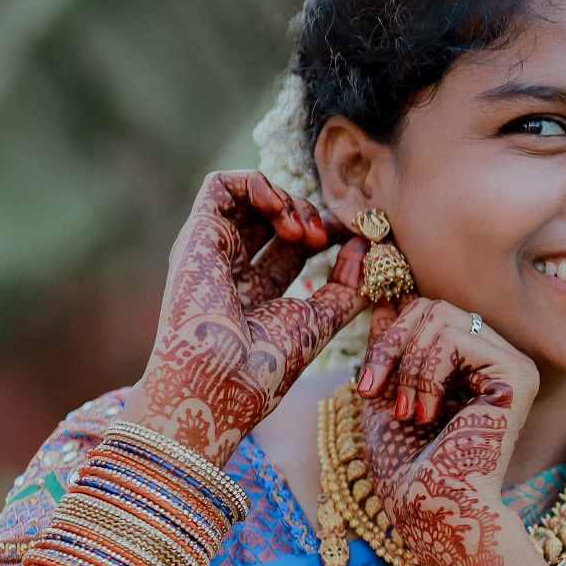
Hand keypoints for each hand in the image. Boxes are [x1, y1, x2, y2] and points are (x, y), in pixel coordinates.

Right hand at [123, 171, 366, 460]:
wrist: (221, 381)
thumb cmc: (265, 367)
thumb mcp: (320, 323)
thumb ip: (347, 289)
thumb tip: (369, 247)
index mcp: (256, 294)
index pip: (294, 246)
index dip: (326, 232)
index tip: (354, 237)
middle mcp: (232, 270)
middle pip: (273, 220)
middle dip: (309, 215)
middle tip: (326, 237)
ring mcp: (213, 251)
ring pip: (249, 198)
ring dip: (286, 200)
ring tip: (303, 230)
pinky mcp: (197, 234)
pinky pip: (219, 185)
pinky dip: (256, 183)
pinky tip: (279, 208)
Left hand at [356, 300, 546, 565]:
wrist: (429, 509)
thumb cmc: (406, 466)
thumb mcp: (385, 393)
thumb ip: (390, 346)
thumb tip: (386, 297)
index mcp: (473, 363)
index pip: (428, 312)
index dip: (390, 335)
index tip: (367, 384)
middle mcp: (499, 358)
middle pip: (432, 306)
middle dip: (391, 345)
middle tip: (373, 391)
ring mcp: (513, 364)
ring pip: (440, 315)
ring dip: (405, 363)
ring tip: (404, 410)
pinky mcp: (517, 375)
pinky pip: (454, 337)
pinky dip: (425, 372)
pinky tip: (425, 413)